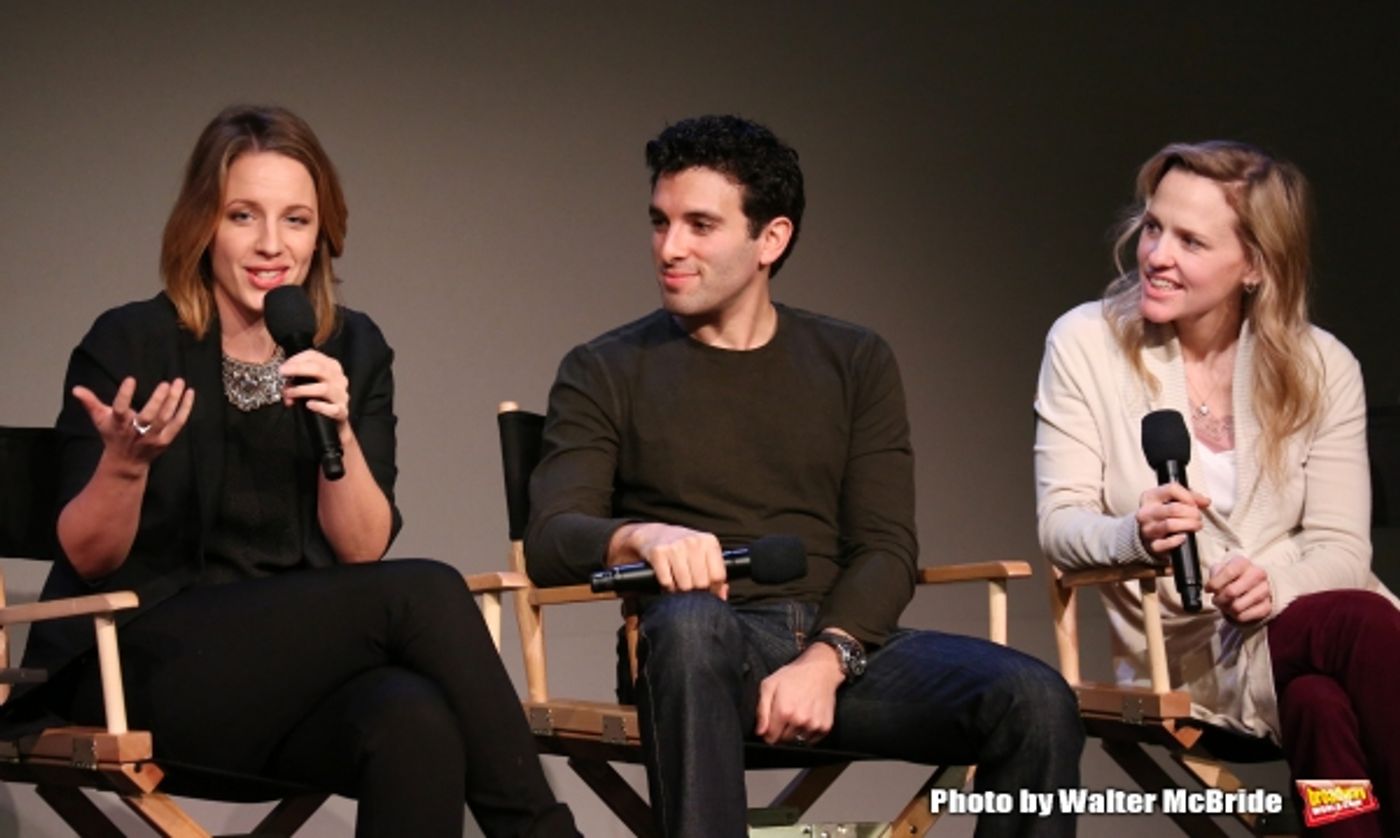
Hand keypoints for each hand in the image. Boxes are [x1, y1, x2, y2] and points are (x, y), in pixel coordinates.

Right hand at [72, 377, 194, 468]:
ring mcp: (153, 437)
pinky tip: (189, 393)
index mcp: (119, 425)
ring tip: (179, 382)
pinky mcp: (166, 440)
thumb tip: (76, 389)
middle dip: (157, 400)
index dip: (125, 395)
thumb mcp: (100, 420)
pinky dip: (185, 408)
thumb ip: (90, 403)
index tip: (130, 379)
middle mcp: (136, 432)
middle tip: (165, 383)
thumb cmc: (113, 435)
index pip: (120, 409)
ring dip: (174, 400)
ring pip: (166, 418)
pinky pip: (178, 423)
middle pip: (149, 416)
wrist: (127, 462)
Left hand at [281, 350, 350, 431]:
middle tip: (282, 373)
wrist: (333, 420)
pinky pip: (332, 409)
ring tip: (289, 393)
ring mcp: (341, 395)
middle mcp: (338, 379)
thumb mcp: (309, 383)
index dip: (296, 360)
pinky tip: (309, 405)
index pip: (314, 356)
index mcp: (331, 367)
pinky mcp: (342, 411)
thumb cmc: (320, 398)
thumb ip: (296, 381)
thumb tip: (284, 385)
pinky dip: (319, 406)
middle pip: (319, 369)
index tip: (283, 367)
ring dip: (302, 390)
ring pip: (323, 389)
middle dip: (298, 369)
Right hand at [611, 523, 727, 597]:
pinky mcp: (658, 553)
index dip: (713, 588)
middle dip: (696, 590)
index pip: (718, 576)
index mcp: (709, 542)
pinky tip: (668, 579)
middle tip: (690, 586)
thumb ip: (715, 573)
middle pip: (702, 583)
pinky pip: (667, 582)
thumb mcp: (703, 554)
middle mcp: (693, 542)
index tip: (707, 589)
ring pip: (685, 585)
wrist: (653, 534)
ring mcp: (675, 547)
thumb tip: (722, 595)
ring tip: (678, 584)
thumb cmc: (681, 547)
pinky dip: (667, 587)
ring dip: (680, 590)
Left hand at [754, 643, 844, 745]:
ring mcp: (814, 724)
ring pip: (798, 741)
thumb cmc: (794, 676)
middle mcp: (799, 720)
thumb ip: (761, 710)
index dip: (768, 732)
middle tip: (786, 714)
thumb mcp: (769, 685)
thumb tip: (760, 731)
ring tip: (797, 714)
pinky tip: (807, 717)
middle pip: (784, 740)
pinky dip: (808, 733)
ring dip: (795, 732)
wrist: (820, 670)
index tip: (771, 724)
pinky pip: (812, 740)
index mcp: (784, 711)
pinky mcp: (825, 726)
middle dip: (781, 731)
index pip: (770, 738)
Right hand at [1136, 483, 1210, 558]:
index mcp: (1150, 497)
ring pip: (1170, 525)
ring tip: (1196, 525)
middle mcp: (1146, 512)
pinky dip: (1178, 540)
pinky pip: (1167, 543)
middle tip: (1198, 517)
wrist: (1146, 535)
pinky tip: (1184, 537)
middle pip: (1174, 509)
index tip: (1195, 503)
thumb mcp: (1170, 500)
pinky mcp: (1152, 545)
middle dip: (1192, 513)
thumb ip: (1189, 497)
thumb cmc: (1162, 515)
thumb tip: (1205, 501)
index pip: (1171, 489)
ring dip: (1189, 525)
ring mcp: (1148, 529)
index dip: (1188, 496)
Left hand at [1206, 554, 1271, 623]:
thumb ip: (1215, 574)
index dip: (1215, 583)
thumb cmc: (1233, 576)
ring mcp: (1264, 591)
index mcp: (1244, 563)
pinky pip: (1244, 616)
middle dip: (1219, 599)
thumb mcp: (1221, 569)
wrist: (1253, 584)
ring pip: (1237, 606)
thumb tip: (1212, 586)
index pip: (1229, 572)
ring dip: (1226, 608)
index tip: (1208, 589)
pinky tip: (1234, 610)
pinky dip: (1235, 616)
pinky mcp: (1267, 607)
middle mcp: (1257, 574)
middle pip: (1231, 592)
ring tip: (1225, 605)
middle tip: (1216, 600)